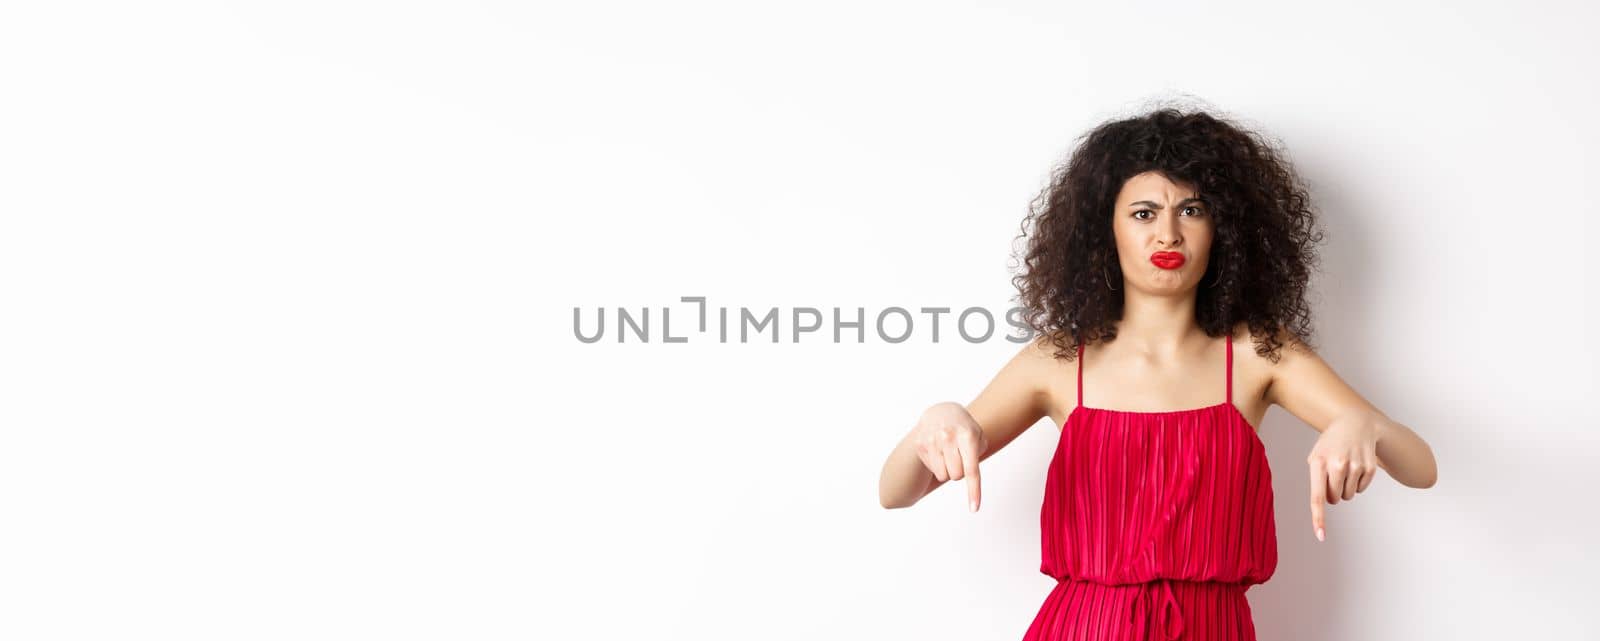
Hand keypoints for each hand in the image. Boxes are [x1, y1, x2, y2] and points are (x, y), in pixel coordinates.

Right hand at [912, 402, 988, 511]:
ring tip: (948, 452)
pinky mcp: (921, 445)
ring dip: (948, 469)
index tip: (974, 509)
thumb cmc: (964, 429)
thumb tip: (969, 475)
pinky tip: (938, 451)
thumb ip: (978, 454)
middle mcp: (948, 436)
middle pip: (957, 476)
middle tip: (959, 454)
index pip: (971, 469)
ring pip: (943, 476)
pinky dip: (938, 465)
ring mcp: (932, 440)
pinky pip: (934, 470)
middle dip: (960, 470)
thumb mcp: (978, 436)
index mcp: (967, 434)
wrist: (940, 412)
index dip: (973, 491)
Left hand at [1306, 410, 1385, 540]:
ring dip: (1344, 488)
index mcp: (1319, 462)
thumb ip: (1316, 480)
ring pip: (1348, 496)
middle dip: (1332, 493)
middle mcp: (1338, 465)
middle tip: (1332, 475)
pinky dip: (1357, 483)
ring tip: (1344, 468)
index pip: (1317, 496)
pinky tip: (1356, 466)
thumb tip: (1325, 504)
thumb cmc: (1330, 444)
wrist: (1355, 423)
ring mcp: (1356, 466)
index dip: (1319, 518)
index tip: (1320, 536)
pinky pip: (1360, 490)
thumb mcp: (1316, 456)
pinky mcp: (1370, 468)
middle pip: (1334, 499)